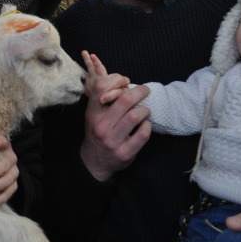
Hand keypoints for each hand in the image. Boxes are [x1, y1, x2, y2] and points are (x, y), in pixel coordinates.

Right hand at [80, 51, 151, 181]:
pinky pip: (142, 134)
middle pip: (124, 99)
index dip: (117, 79)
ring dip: (144, 111)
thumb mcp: (94, 114)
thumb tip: (125, 81)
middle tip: (145, 91)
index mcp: (92, 113)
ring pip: (135, 116)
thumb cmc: (98, 132)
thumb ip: (105, 99)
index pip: (101, 87)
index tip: (126, 82)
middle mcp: (101, 126)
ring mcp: (112, 141)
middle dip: (139, 92)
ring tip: (145, 111)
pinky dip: (147, 126)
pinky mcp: (124, 153)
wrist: (94, 161)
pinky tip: (145, 125)